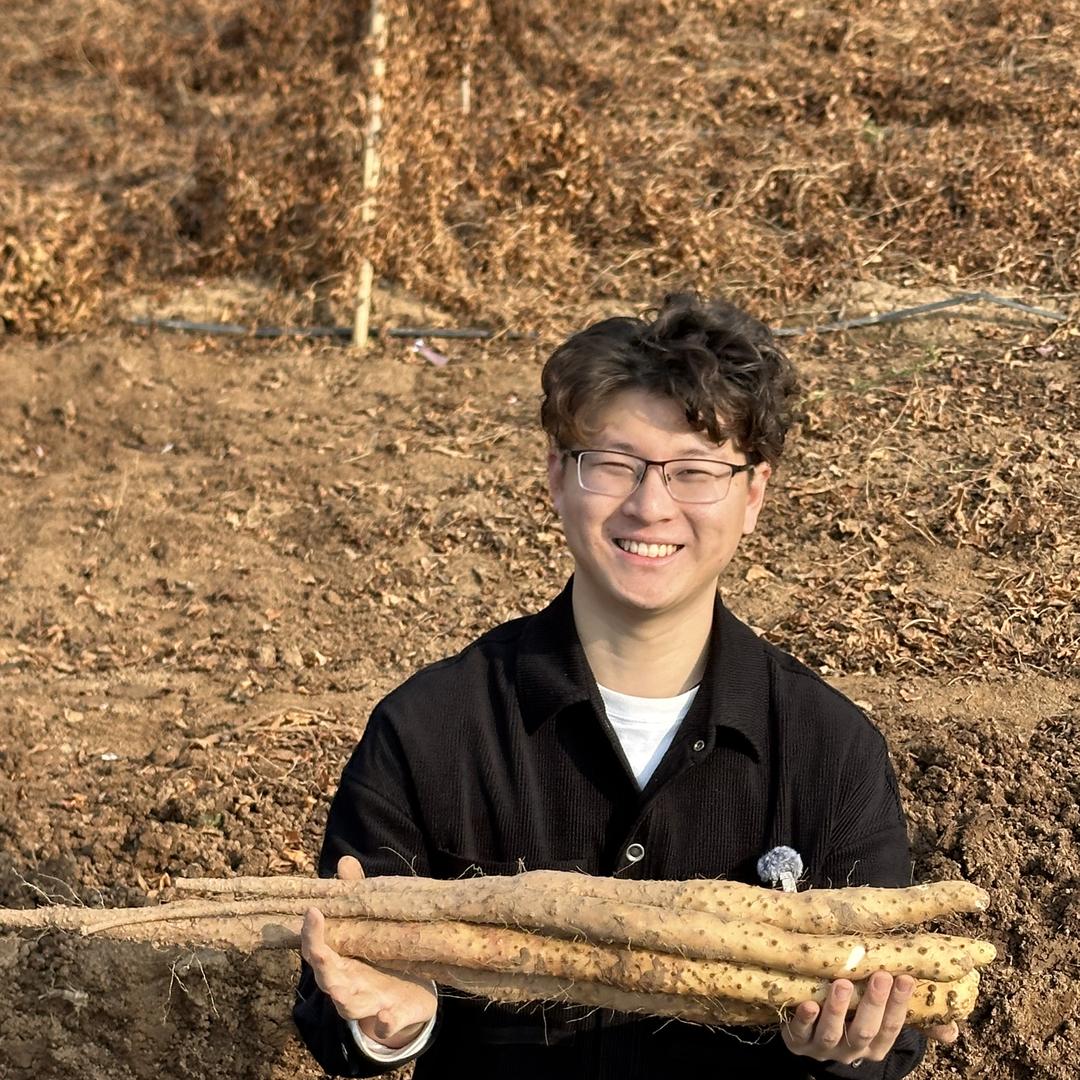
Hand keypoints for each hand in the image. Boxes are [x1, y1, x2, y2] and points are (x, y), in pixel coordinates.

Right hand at [301, 855, 436, 1049]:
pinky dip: (386, 1023)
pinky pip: (386, 1025)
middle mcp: (347, 984)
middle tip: (318, 952)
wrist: (411, 994)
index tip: (312, 911)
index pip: (316, 949)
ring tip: (342, 991)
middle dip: (322, 966)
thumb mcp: (370, 924)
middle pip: (328, 979)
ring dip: (346, 999)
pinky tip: (387, 1017)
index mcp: (339, 960)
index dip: (311, 933)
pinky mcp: (393, 1017)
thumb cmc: (380, 953)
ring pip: (350, 1006)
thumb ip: (357, 894)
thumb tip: (345, 861)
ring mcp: (368, 1003)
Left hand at [781, 972, 958, 1065]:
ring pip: (833, 1033)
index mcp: (875, 1043)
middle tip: (881, 975)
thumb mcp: (880, 1021)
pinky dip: (804, 1019)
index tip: (906, 977)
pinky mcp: (797, 1041)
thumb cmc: (852, 1017)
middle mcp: (851, 1049)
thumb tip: (954, 1029)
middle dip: (874, 1004)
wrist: (809, 1038)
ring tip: (842, 984)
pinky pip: (799, 1033)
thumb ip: (911, 1018)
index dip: (899, 1004)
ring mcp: (823, 1047)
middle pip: (865, 1030)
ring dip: (839, 1009)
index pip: (892, 1027)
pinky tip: (808, 1003)